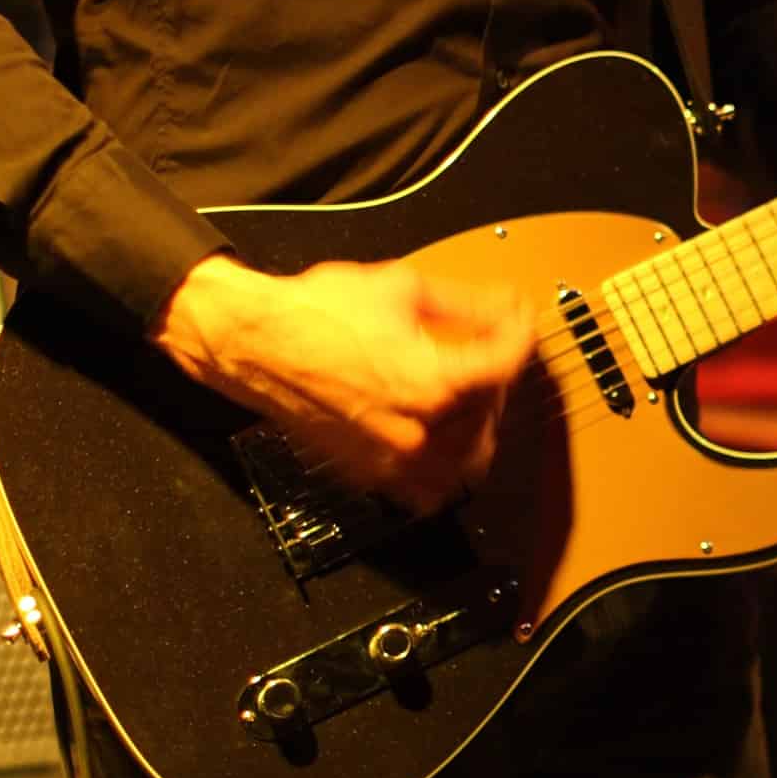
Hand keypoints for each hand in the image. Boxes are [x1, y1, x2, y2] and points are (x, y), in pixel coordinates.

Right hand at [152, 253, 537, 511]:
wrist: (257, 344)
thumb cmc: (317, 314)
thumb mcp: (402, 288)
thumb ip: (466, 305)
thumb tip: (506, 309)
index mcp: (434, 380)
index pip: (506, 364)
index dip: (519, 337)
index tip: (518, 324)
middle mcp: (420, 428)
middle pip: (493, 412)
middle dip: (494, 379)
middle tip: (483, 353)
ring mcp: (395, 458)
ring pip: (470, 460)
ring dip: (477, 427)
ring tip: (463, 397)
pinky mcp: (371, 472)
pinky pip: (428, 489)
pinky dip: (444, 469)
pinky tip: (437, 439)